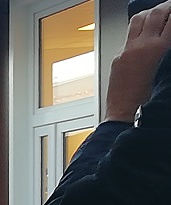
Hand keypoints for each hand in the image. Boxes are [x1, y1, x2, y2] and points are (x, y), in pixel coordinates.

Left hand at [105, 1, 170, 121]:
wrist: (125, 115)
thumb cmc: (148, 101)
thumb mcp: (167, 72)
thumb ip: (168, 51)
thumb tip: (168, 39)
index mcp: (158, 49)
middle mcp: (140, 46)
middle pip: (155, 14)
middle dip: (166, 7)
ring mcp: (126, 51)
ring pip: (138, 20)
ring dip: (150, 14)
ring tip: (158, 14)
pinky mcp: (117, 58)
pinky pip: (128, 36)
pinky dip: (139, 30)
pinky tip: (144, 35)